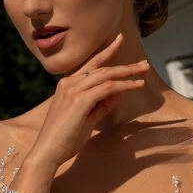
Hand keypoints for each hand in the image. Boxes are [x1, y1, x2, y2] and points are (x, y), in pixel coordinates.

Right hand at [29, 33, 148, 170]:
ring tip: (144, 71)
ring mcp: (73, 90)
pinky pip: (107, 88)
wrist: (47, 152)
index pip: (91, 64)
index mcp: (67, 85)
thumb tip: (118, 94)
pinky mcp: (80, 100)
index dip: (107, 51)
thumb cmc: (65, 138)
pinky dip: (124, 85)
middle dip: (125, 65)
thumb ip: (101, 105)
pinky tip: (136, 85)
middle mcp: (69, 83)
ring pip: (106, 75)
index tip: (119, 40)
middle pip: (101, 67)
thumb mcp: (86, 118)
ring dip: (128, 72)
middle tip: (144, 63)